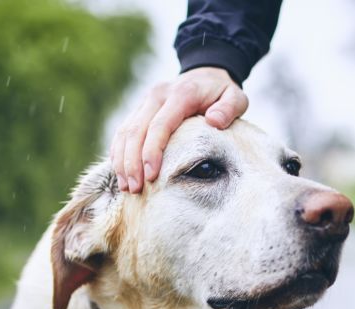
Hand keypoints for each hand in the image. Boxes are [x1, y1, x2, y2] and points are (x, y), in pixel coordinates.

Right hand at [111, 67, 247, 192]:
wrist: (206, 73)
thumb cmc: (222, 92)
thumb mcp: (235, 97)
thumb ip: (229, 108)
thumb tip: (214, 121)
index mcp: (181, 94)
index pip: (160, 124)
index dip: (152, 151)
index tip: (151, 176)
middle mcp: (158, 95)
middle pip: (136, 131)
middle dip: (132, 162)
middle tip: (134, 189)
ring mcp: (146, 101)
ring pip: (125, 131)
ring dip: (122, 160)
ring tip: (126, 187)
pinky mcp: (140, 109)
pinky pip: (124, 131)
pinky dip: (119, 152)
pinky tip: (121, 172)